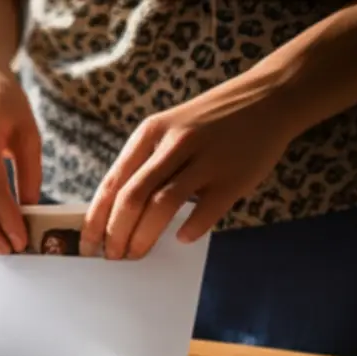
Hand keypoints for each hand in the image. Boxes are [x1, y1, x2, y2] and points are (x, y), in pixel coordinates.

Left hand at [82, 77, 295, 259]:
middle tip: (112, 256)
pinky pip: (204, 213)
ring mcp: (205, 160)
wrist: (269, 97)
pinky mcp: (233, 178)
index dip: (96, 219)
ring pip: (161, 206)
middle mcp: (174, 144)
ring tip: (136, 254)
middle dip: (115, 234)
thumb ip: (146, 163)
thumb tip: (116, 212)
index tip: (88, 245)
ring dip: (143, 237)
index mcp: (150, 132)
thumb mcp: (169, 128)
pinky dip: (189, 230)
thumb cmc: (211, 122)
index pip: (113, 182)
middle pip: (132, 198)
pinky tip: (181, 238)